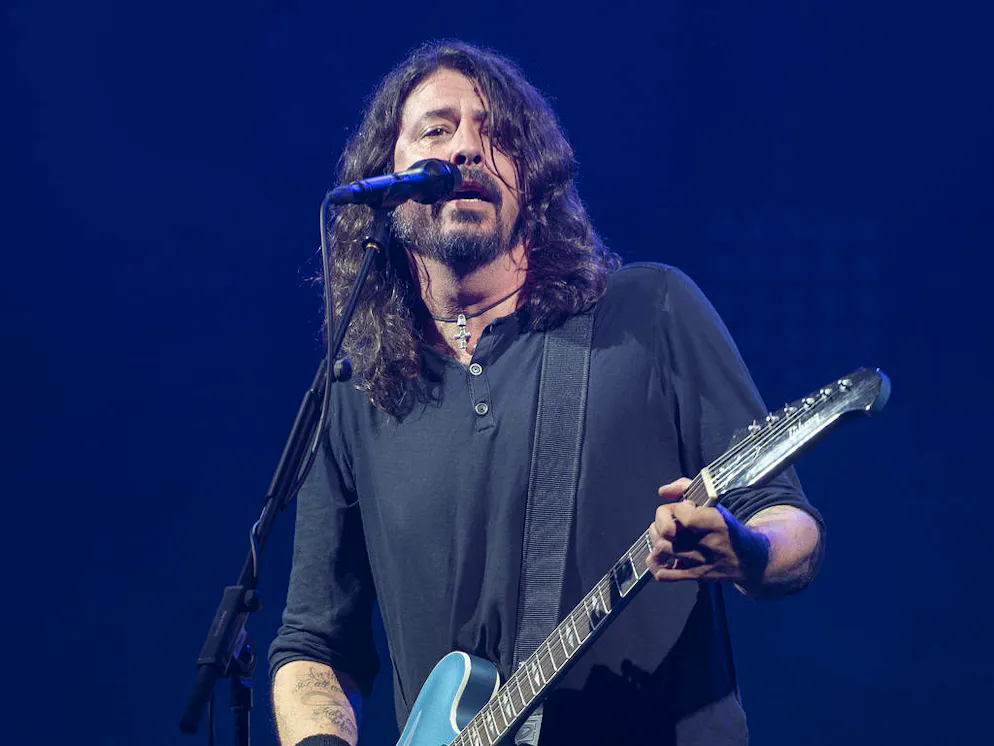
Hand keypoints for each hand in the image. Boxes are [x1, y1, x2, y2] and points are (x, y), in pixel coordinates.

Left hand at [646, 478, 768, 587]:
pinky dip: (655, 563)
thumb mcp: (716, 503)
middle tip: (668, 521)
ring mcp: (699, 562)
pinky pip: (663, 574)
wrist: (748, 560)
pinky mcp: (694, 575)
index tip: (686, 508)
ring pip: (662, 549)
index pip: (683, 514)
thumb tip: (663, 491)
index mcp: (716, 523)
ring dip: (656, 538)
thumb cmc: (728, 528)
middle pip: (667, 531)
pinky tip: (661, 555)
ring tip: (664, 534)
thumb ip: (687, 488)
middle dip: (661, 521)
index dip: (678, 508)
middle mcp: (707, 544)